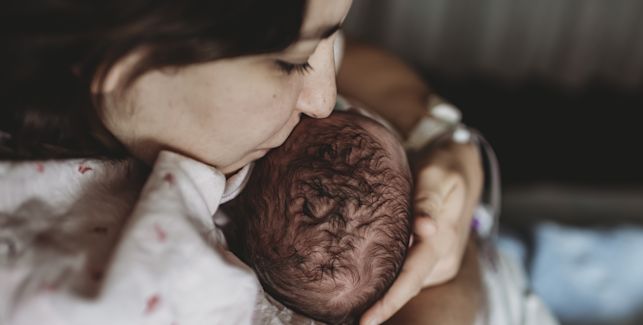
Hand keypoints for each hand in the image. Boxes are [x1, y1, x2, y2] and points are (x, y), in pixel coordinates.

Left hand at [360, 140, 482, 324]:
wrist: (460, 167)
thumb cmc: (444, 167)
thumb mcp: (436, 174)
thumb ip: (428, 200)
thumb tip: (424, 229)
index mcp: (443, 240)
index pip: (412, 278)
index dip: (389, 302)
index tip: (364, 321)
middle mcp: (443, 258)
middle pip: (406, 287)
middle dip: (379, 306)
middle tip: (343, 316)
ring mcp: (440, 262)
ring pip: (406, 282)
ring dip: (381, 291)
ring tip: (346, 295)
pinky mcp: (433, 260)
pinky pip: (407, 273)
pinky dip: (388, 278)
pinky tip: (365, 277)